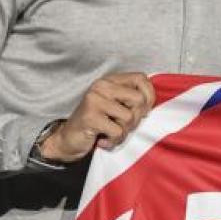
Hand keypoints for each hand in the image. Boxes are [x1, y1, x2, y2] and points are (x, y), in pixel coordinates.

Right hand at [41, 72, 155, 160]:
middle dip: (136, 118)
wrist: (69, 139)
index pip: (141, 78)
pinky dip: (114, 140)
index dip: (149, 96)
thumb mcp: (116, 106)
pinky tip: (103, 140)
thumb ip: (131, 99)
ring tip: (111, 133)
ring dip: (123, 132)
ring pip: (129, 117)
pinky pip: (117, 131)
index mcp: (110, 80)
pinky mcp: (90, 116)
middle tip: (123, 126)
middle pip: (138, 99)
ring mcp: (94, 100)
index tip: (144, 111)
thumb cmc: (98, 123)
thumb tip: (151, 104)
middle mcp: (102, 86)